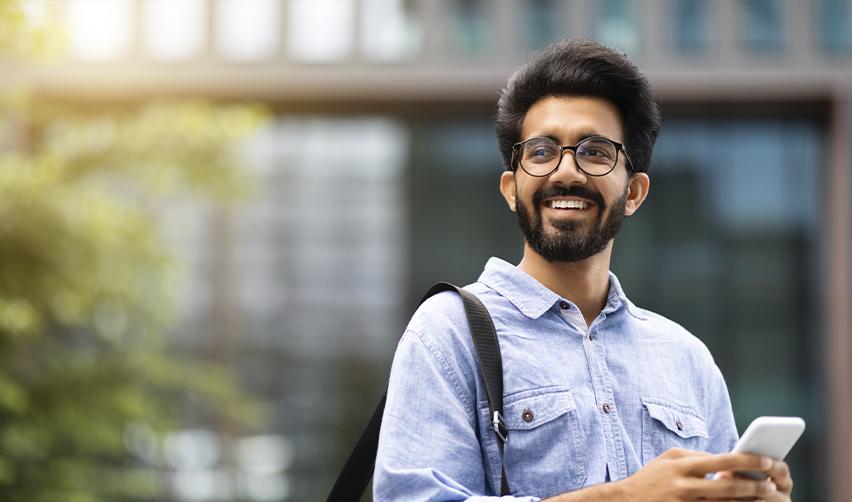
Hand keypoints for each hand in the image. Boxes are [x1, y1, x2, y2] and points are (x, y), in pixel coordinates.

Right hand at [616, 448, 780, 500]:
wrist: (627, 501)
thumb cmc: (651, 478)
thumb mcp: (669, 459)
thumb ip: (696, 456)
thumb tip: (723, 459)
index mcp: (683, 467)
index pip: (720, 461)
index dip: (746, 461)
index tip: (765, 461)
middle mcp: (685, 487)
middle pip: (727, 488)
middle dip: (753, 487)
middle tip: (772, 484)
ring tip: (765, 499)